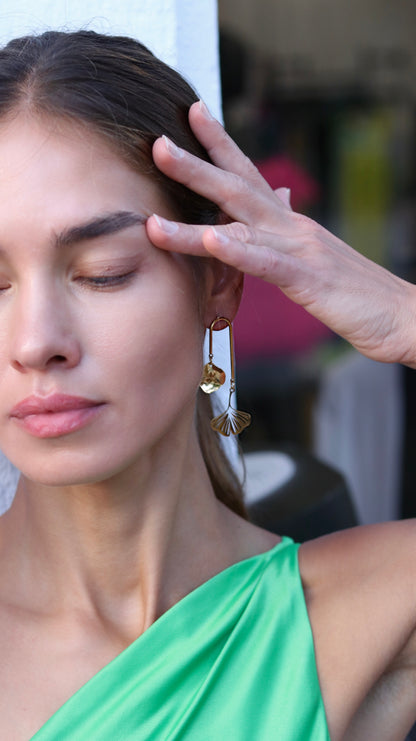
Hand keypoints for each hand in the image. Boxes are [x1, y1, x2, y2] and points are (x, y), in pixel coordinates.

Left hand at [146, 101, 415, 367]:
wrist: (404, 315)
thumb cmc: (358, 293)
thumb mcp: (316, 255)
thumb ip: (291, 230)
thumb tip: (279, 197)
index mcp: (292, 223)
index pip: (251, 176)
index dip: (221, 145)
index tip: (194, 114)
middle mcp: (293, 227)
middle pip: (239, 187)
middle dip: (196, 163)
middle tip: (158, 142)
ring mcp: (301, 249)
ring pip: (240, 223)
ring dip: (196, 209)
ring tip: (157, 207)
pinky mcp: (309, 278)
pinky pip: (266, 262)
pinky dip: (236, 250)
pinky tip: (209, 240)